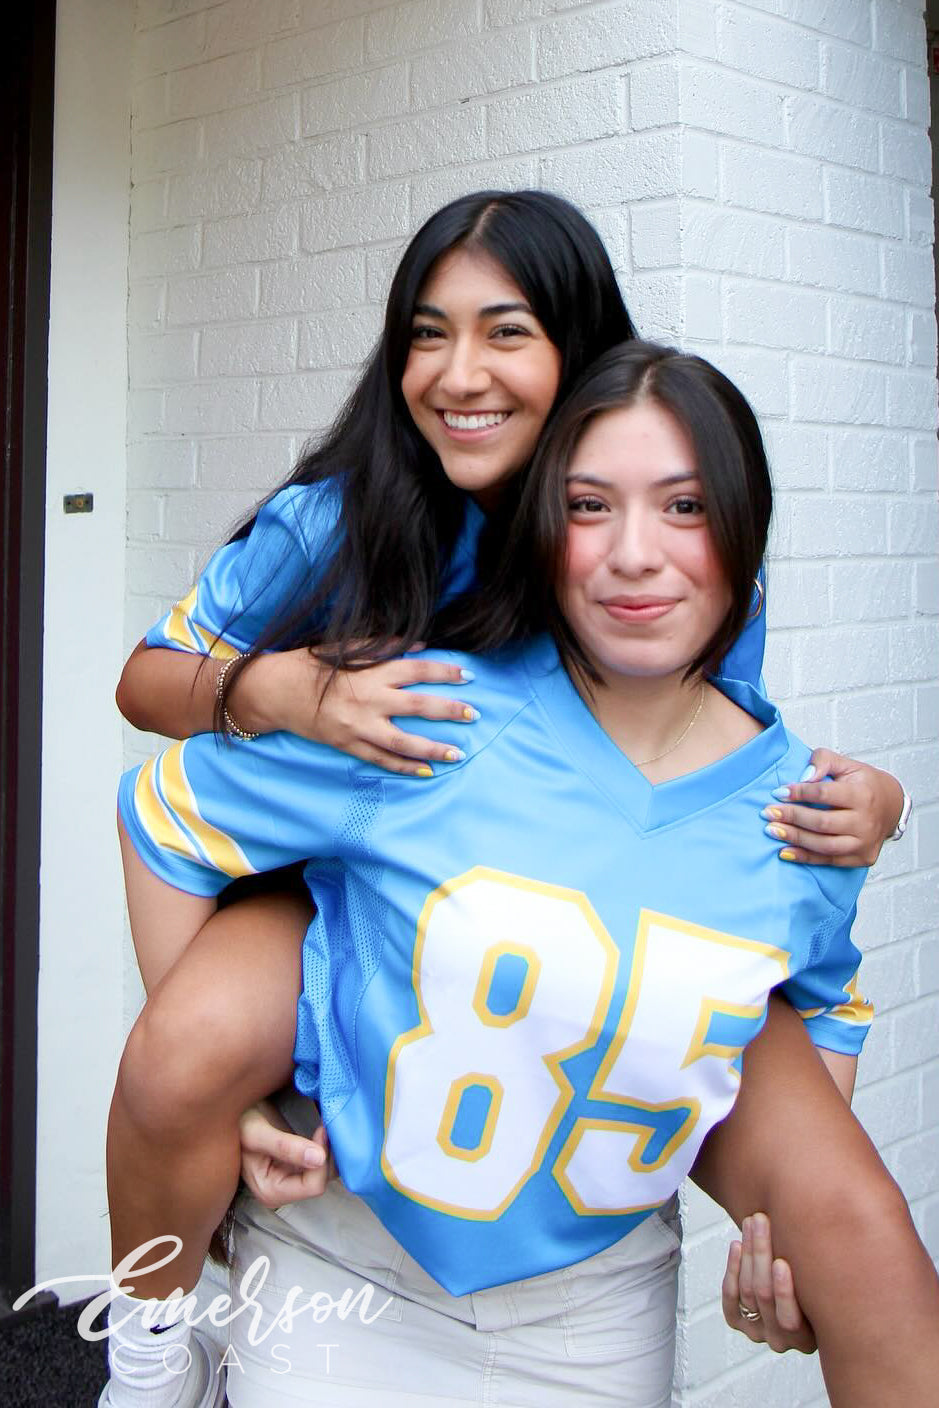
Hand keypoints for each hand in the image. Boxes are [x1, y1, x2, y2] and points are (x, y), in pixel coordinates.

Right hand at [232, 645, 477, 775]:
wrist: (274, 692)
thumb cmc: (310, 665)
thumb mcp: (344, 647)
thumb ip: (382, 646)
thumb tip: (419, 645)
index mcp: (369, 672)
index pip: (416, 670)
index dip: (444, 673)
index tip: (468, 676)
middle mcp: (368, 701)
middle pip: (418, 706)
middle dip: (449, 710)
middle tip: (474, 714)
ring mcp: (359, 727)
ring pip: (404, 741)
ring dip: (434, 748)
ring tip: (459, 753)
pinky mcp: (348, 745)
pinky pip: (381, 760)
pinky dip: (405, 767)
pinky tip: (427, 771)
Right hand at [239, 1099, 333, 1209]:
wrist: (234, 1114)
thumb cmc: (238, 1124)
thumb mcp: (256, 1133)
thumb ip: (285, 1146)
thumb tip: (319, 1158)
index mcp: (271, 1191)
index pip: (313, 1186)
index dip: (322, 1159)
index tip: (321, 1130)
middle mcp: (285, 1190)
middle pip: (323, 1179)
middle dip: (330, 1153)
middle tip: (328, 1124)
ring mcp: (293, 1178)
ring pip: (326, 1170)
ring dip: (331, 1148)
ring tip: (327, 1124)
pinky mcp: (299, 1165)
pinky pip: (322, 1160)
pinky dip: (327, 1145)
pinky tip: (324, 1128)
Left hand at [722, 1213, 816, 1353]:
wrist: (797, 1293)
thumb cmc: (817, 1285)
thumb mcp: (825, 1286)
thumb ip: (823, 1273)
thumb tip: (843, 1233)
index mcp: (806, 1339)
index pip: (790, 1319)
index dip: (783, 1291)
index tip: (782, 1262)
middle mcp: (780, 1339)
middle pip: (763, 1296)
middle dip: (761, 1253)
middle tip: (761, 1221)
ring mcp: (757, 1332)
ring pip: (746, 1291)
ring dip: (748, 1252)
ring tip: (752, 1223)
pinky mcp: (738, 1321)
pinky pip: (730, 1296)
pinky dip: (732, 1268)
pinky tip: (737, 1245)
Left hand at [761, 750, 903, 866]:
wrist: (892, 807)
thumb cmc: (865, 784)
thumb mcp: (848, 764)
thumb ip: (824, 761)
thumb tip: (804, 777)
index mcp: (863, 795)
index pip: (825, 794)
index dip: (799, 793)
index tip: (779, 792)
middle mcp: (866, 821)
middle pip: (822, 823)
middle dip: (792, 817)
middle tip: (768, 813)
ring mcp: (864, 842)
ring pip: (824, 846)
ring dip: (795, 838)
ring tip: (772, 830)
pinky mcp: (862, 858)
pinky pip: (829, 861)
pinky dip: (805, 857)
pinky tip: (785, 851)